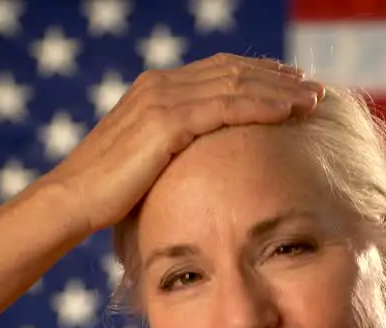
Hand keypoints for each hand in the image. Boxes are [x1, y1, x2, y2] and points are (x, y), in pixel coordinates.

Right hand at [40, 53, 322, 236]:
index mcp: (156, 88)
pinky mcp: (167, 122)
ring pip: (236, 84)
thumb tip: (203, 162)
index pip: (219, 70)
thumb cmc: (108, 192)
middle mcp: (160, 84)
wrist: (72, 200)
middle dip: (277, 77)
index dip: (258, 74)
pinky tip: (288, 112)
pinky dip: (262, 106)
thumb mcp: (147, 160)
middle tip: (312, 87)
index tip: (290, 85)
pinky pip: (226, 107)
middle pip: (233, 70)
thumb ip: (173, 147)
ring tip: (312, 99)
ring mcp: (163, 99)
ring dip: (279, 89)